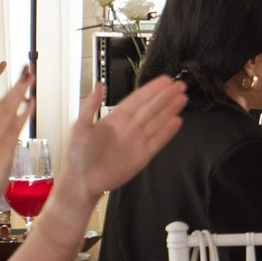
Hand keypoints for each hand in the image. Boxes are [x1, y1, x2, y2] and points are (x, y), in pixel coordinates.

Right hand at [0, 68, 31, 223]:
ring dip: (20, 90)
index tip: (17, 79)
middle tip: (27, 67)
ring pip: (7, 109)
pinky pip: (13, 125)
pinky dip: (22, 111)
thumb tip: (3, 144)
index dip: (8, 93)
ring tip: (30, 74)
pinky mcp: (0, 149)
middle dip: (16, 84)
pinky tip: (30, 100)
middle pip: (2, 103)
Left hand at [52, 77, 186, 205]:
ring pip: (158, 121)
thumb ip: (90, 106)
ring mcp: (138, 140)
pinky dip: (168, 131)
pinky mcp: (144, 154)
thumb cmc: (78, 155)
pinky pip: (159, 140)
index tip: (164, 80)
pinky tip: (177, 121)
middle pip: (152, 108)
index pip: (138, 99)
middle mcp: (130, 126)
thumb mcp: (80, 127)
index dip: (152, 89)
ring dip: (170, 109)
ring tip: (182, 98)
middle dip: (166, 96)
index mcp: (116, 118)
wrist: (83, 180)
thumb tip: (99, 86)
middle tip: (179, 85)